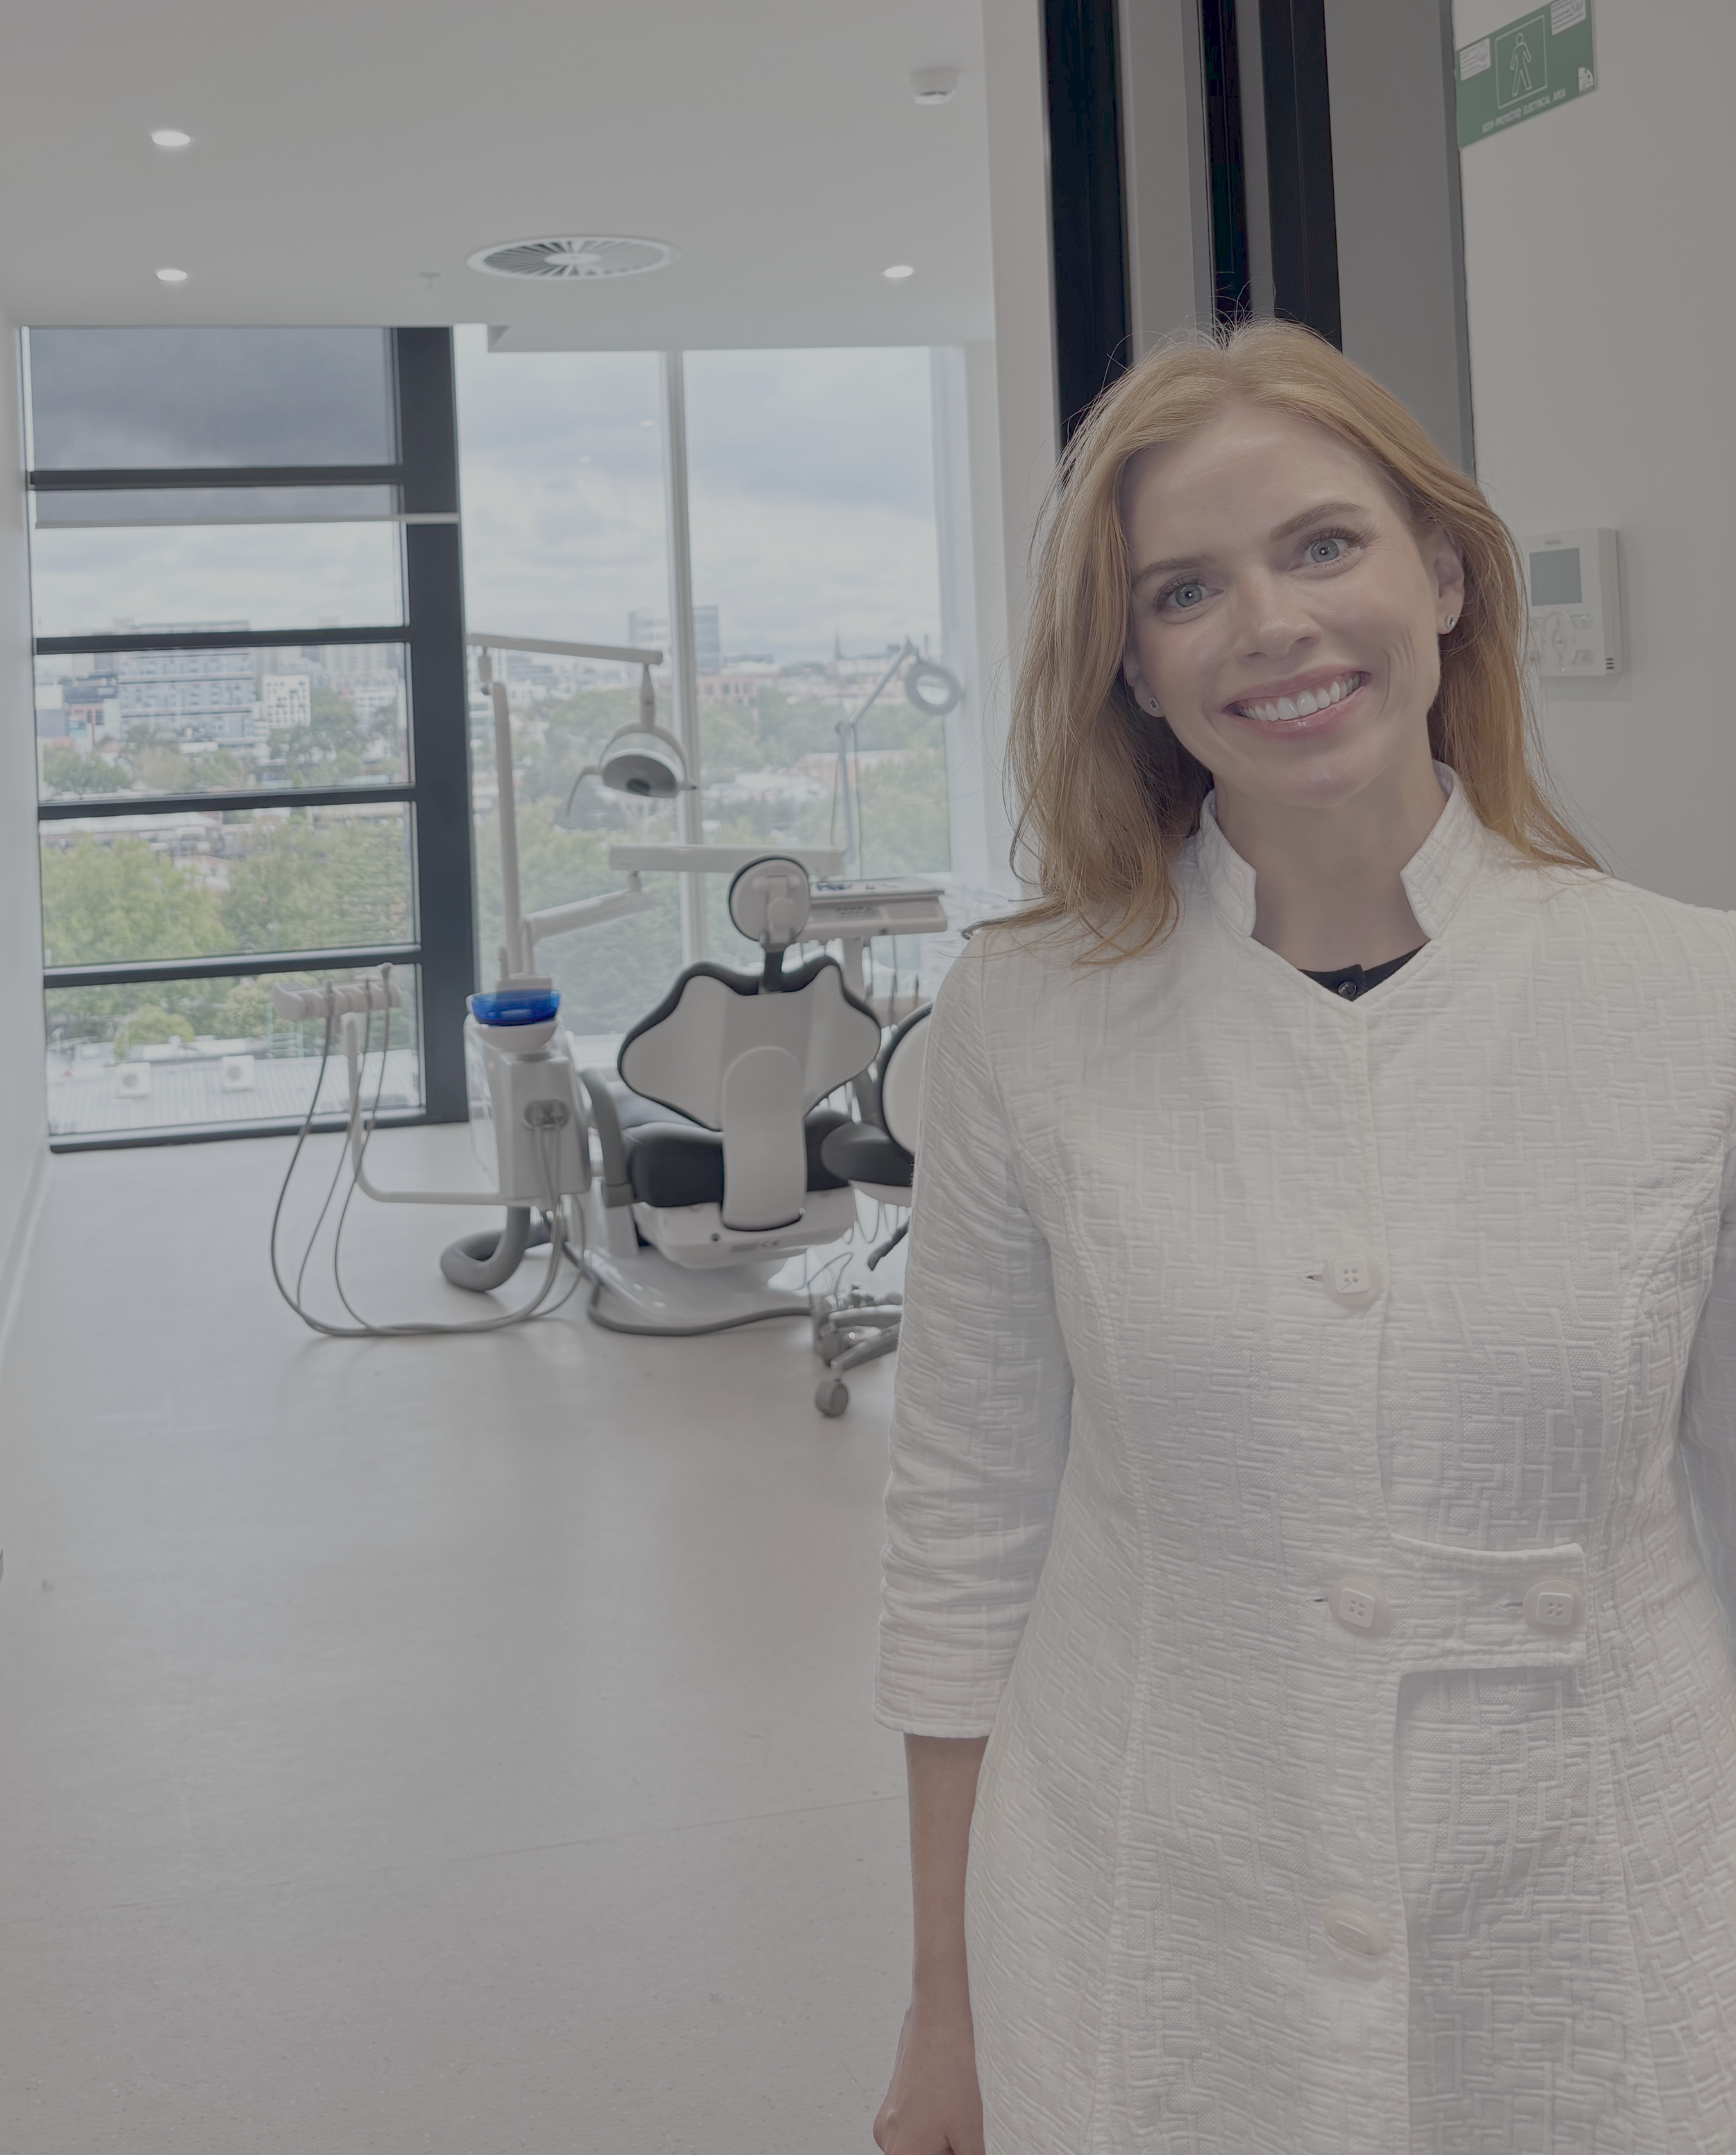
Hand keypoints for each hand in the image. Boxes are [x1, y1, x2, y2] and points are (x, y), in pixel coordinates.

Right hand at [872, 1997, 984, 2154]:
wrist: (939, 2018)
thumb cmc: (950, 2068)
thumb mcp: (970, 2133)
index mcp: (902, 2152)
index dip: (952, 2154)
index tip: (963, 2145)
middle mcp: (886, 2137)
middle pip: (921, 2154)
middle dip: (945, 2150)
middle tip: (964, 2132)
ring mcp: (886, 2115)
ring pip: (918, 2141)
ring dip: (939, 2138)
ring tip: (959, 2114)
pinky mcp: (893, 2097)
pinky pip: (913, 2121)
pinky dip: (931, 2120)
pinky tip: (950, 2102)